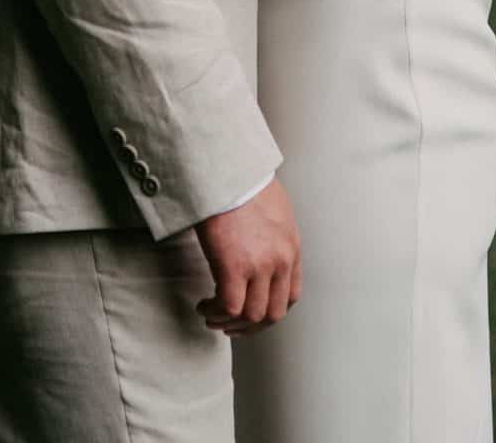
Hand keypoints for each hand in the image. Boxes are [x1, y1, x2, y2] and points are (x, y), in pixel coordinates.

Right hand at [194, 177, 301, 336]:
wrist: (226, 169)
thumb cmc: (243, 181)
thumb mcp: (274, 208)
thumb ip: (274, 234)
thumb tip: (262, 247)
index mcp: (291, 246)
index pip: (290, 296)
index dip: (270, 311)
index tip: (252, 314)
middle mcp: (280, 260)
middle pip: (273, 313)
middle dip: (250, 327)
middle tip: (230, 325)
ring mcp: (259, 265)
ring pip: (251, 316)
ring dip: (229, 322)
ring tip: (211, 315)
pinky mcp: (234, 266)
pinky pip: (229, 307)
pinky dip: (216, 312)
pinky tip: (204, 305)